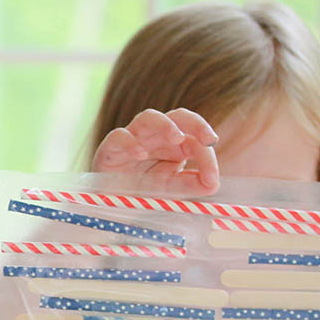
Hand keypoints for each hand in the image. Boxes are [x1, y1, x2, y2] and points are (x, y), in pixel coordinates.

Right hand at [92, 108, 220, 194]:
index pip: (194, 138)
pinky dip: (130, 142)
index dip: (206, 155)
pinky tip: (140, 154)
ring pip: (148, 117)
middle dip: (196, 123)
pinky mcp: (110, 148)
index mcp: (173, 144)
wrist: (107, 202)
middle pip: (177, 116)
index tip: (212, 179)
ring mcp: (132, 138)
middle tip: (208, 140)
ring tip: (177, 138)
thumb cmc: (138, 191)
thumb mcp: (169, 189)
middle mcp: (155, 136)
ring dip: (165, 125)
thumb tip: (212, 184)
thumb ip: (189, 185)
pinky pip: (119, 136)